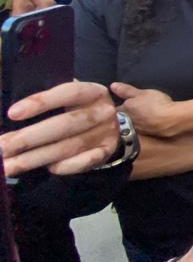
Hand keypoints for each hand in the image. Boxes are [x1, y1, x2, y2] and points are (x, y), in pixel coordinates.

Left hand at [0, 80, 119, 175]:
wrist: (113, 123)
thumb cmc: (80, 107)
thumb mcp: (71, 97)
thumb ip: (49, 101)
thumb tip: (13, 113)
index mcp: (92, 92)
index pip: (67, 93)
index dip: (40, 102)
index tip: (12, 113)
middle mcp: (102, 112)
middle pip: (65, 125)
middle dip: (29, 138)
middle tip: (2, 147)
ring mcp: (107, 133)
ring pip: (69, 147)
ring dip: (36, 158)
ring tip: (8, 166)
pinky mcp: (106, 151)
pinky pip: (85, 161)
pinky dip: (66, 166)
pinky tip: (47, 169)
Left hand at [113, 82, 183, 137]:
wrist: (171, 119)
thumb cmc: (155, 104)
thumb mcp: (141, 92)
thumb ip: (126, 90)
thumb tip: (112, 86)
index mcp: (124, 110)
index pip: (115, 109)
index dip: (118, 106)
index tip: (122, 103)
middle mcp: (127, 122)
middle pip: (122, 119)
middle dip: (124, 115)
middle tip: (132, 110)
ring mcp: (137, 130)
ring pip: (131, 124)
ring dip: (134, 121)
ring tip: (142, 116)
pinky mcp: (146, 135)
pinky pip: (142, 129)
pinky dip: (144, 125)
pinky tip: (150, 122)